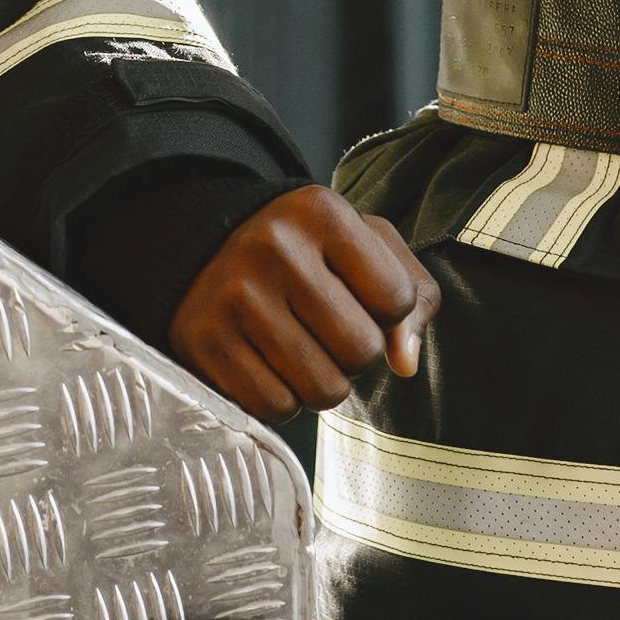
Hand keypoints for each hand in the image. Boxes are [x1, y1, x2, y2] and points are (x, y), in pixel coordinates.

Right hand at [165, 187, 439, 417]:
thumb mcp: (365, 245)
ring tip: (304, 351)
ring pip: (323, 389)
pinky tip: (269, 364)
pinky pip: (275, 407)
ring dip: (324, 383)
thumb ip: (414, 294)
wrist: (206, 248)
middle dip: (358, 354)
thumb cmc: (306, 252)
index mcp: (321, 212)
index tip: (361, 297)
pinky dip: (283, 399)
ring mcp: (235, 296)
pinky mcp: (205, 341)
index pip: (397, 298)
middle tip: (331, 332)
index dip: (390, 312)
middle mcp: (275, 248)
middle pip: (362, 350)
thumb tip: (406, 364)